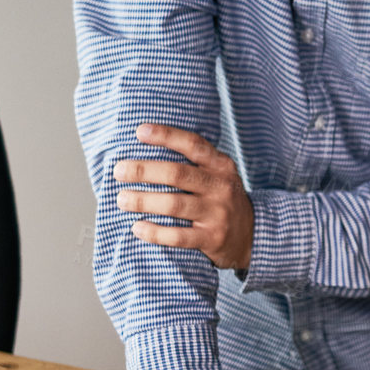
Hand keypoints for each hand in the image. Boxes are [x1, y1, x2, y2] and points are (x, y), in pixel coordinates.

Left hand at [116, 123, 253, 269]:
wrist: (250, 234)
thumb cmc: (220, 199)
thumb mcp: (217, 175)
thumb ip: (192, 163)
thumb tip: (143, 151)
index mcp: (221, 165)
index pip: (193, 144)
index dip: (166, 136)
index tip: (140, 131)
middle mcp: (221, 186)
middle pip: (178, 174)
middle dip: (144, 171)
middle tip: (119, 171)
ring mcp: (218, 213)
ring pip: (174, 204)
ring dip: (143, 200)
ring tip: (122, 199)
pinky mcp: (212, 238)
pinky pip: (178, 236)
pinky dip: (154, 232)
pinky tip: (137, 227)